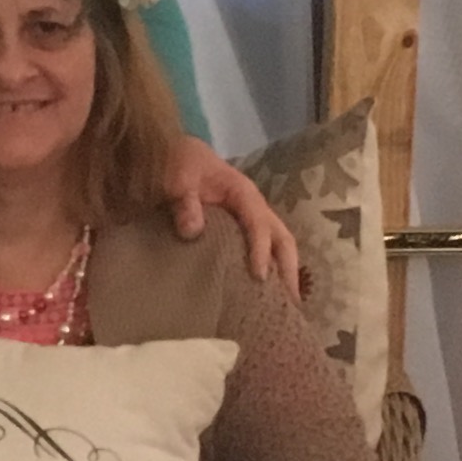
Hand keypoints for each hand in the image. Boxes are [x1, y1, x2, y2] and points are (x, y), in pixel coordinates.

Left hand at [165, 139, 301, 291]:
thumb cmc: (176, 163)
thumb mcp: (176, 178)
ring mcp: (248, 220)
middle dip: (289, 268)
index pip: (259, 223)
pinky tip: (261, 295)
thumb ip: (184, 202)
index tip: (259, 277)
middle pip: (282, 238)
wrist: (170, 155)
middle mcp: (253, 208)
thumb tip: (193, 231)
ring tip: (285, 305)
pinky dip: (267, 271)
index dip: (261, 250)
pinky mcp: (237, 231)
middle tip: (291, 302)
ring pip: (277, 246)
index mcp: (242, 193)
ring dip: (283, 273)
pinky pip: (259, 251)